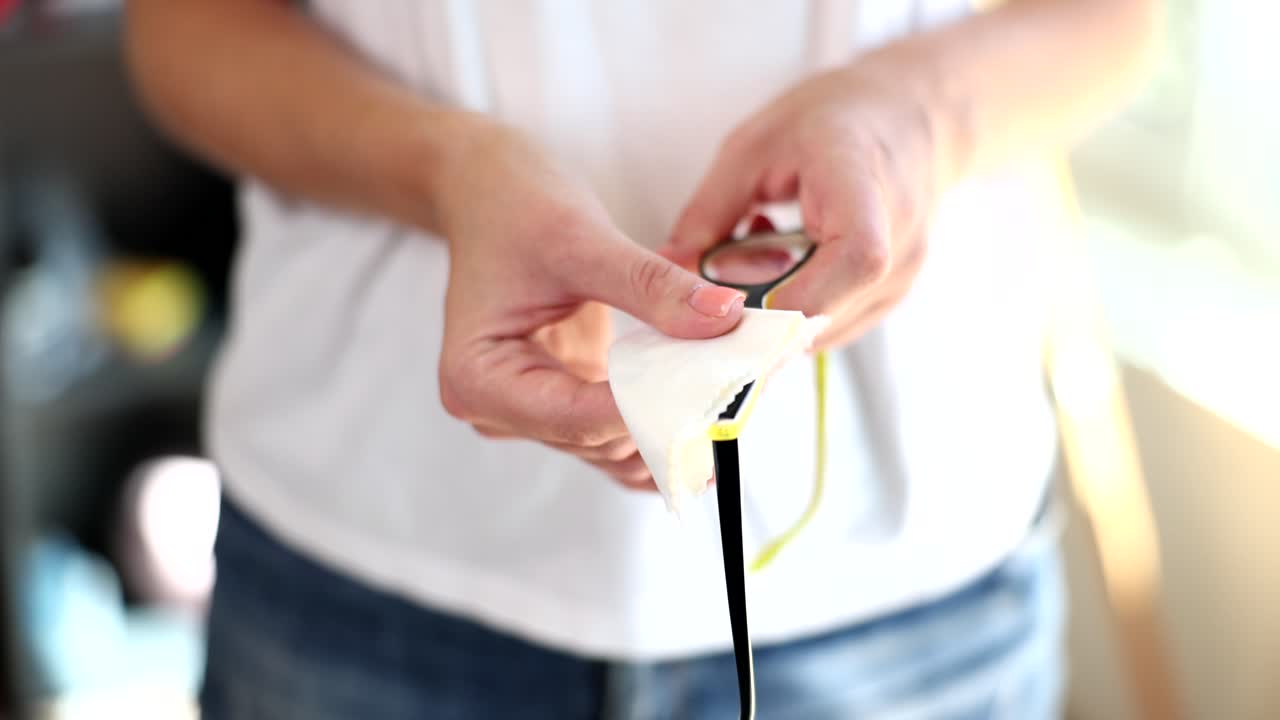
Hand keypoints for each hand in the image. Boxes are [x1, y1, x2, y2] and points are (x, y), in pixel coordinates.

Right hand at [435, 122, 745, 489]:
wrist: (489, 191)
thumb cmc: (512, 207)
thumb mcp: (583, 239)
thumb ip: (653, 287)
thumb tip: (724, 318)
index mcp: (477, 378)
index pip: (576, 418)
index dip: (649, 412)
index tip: (717, 395)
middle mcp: (497, 409)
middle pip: (599, 440)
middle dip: (669, 418)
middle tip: (742, 392)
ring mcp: (531, 411)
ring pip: (616, 448)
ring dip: (672, 425)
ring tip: (732, 396)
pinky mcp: (563, 400)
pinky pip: (619, 430)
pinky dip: (661, 417)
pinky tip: (705, 404)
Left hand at [664, 62, 940, 348]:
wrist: (911, 115)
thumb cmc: (833, 119)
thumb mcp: (753, 146)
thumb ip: (708, 211)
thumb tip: (667, 268)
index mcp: (863, 184)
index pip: (857, 257)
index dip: (797, 296)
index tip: (740, 302)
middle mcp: (898, 238)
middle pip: (829, 308)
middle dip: (759, 312)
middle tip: (720, 276)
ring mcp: (902, 275)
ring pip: (826, 328)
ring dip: (774, 312)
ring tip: (759, 254)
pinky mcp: (891, 295)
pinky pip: (834, 325)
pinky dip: (796, 310)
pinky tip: (784, 266)